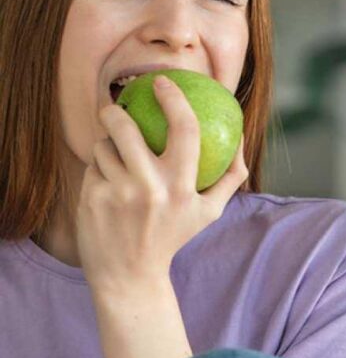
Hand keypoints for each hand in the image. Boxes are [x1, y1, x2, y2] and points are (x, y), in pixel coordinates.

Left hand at [76, 75, 248, 293]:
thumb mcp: (210, 211)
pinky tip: (105, 185)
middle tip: (115, 108)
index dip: (174, 98)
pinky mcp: (92, 200)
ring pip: (104, 146)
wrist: (129, 275)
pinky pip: (92, 168)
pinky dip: (98, 171)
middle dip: (115, 111)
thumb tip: (241, 136)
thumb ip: (232, 175)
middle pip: (126, 128)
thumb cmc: (174, 236)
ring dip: (107, 147)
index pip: (185, 129)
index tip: (162, 82)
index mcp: (184, 187)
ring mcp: (117, 194)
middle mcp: (151, 188)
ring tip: (115, 159)